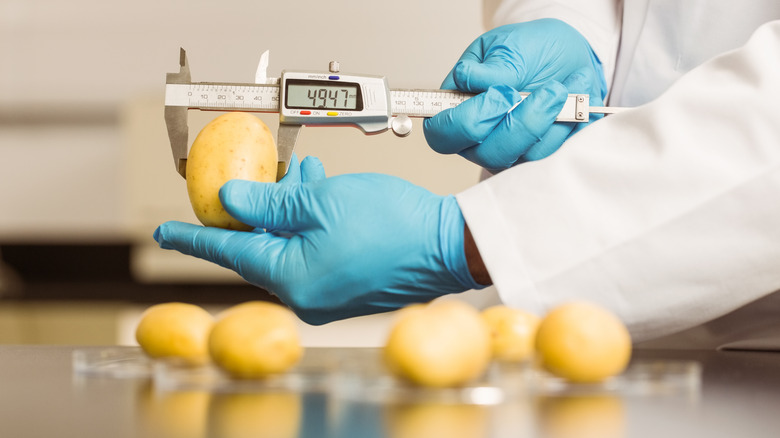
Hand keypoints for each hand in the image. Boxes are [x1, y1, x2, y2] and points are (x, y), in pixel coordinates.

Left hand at [153, 156, 483, 324]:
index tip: (165, 231)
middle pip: (261, 248)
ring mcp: (329, 295)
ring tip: (298, 173)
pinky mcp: (348, 288)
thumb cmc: (393, 225)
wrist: (449, 245)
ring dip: (288, 209)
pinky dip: (309, 224)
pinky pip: (313, 253)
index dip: (194, 237)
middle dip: (255, 209)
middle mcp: (306, 296)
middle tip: (246, 180)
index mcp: (292, 279)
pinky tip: (318, 192)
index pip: (229, 253)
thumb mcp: (320, 200)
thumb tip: (231, 199)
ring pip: (290, 246)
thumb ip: (270, 201)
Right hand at [424, 18, 606, 171]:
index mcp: (457, 109)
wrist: (568, 56)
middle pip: (486, 154)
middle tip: (547, 89)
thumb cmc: (529, 50)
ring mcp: (509, 151)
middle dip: (519, 123)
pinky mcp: (538, 156)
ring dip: (547, 118)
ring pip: (522, 156)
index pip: (442, 134)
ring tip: (561, 86)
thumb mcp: (509, 46)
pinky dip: (566, 124)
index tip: (503, 95)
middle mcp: (478, 139)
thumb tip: (466, 77)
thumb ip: (492, 67)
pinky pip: (551, 154)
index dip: (466, 123)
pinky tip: (572, 98)